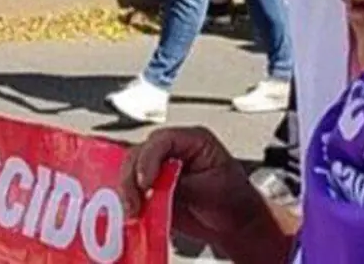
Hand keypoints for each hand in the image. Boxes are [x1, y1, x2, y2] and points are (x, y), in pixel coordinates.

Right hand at [120, 127, 275, 256]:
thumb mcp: (211, 190)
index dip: (148, 160)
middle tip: (135, 203)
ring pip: (130, 171)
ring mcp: (161, 169)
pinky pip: (132, 190)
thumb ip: (182, 185)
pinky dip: (128, 201)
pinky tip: (132, 214)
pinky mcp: (152, 189)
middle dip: (132, 178)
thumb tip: (156, 187)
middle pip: (139, 154)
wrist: (236, 222)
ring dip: (127, 191)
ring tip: (133, 212)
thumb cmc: (234, 199)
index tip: (145, 183)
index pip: (161, 140)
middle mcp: (173, 151)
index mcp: (192, 140)